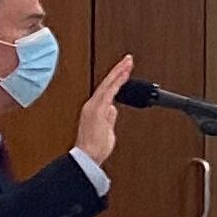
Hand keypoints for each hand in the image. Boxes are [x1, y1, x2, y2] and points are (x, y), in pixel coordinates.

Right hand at [76, 54, 135, 170]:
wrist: (88, 157)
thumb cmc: (95, 148)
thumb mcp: (106, 130)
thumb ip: (109, 118)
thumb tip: (112, 108)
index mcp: (95, 109)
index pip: (108, 90)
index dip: (116, 79)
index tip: (125, 70)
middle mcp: (92, 105)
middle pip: (107, 83)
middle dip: (118, 70)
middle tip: (128, 59)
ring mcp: (94, 106)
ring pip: (108, 84)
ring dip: (118, 72)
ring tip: (128, 63)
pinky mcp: (97, 109)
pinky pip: (108, 91)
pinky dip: (116, 81)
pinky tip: (123, 74)